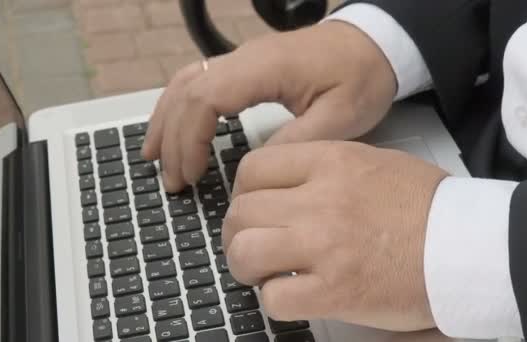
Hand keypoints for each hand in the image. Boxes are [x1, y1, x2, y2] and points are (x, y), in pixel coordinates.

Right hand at [142, 21, 396, 191]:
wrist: (373, 44)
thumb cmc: (361, 77)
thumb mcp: (340, 117)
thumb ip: (296, 142)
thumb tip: (254, 170)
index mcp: (265, 68)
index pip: (206, 99)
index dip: (190, 140)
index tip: (192, 176)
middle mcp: (244, 58)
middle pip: (187, 92)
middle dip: (173, 139)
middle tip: (172, 182)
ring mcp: (241, 58)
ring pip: (185, 82)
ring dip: (166, 120)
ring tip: (153, 157)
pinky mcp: (244, 66)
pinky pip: (197, 80)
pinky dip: (179, 107)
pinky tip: (174, 129)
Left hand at [223, 141, 447, 330]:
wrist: (467, 247)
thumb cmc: (425, 207)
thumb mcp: (371, 163)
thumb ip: (320, 167)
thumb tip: (277, 185)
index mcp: (331, 163)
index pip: (253, 168)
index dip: (241, 191)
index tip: (248, 205)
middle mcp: (322, 200)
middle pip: (242, 211)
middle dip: (236, 231)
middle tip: (251, 242)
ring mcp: (326, 246)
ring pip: (246, 251)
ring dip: (246, 265)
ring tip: (264, 270)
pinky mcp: (336, 291)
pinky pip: (274, 297)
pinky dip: (274, 299)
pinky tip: (292, 293)